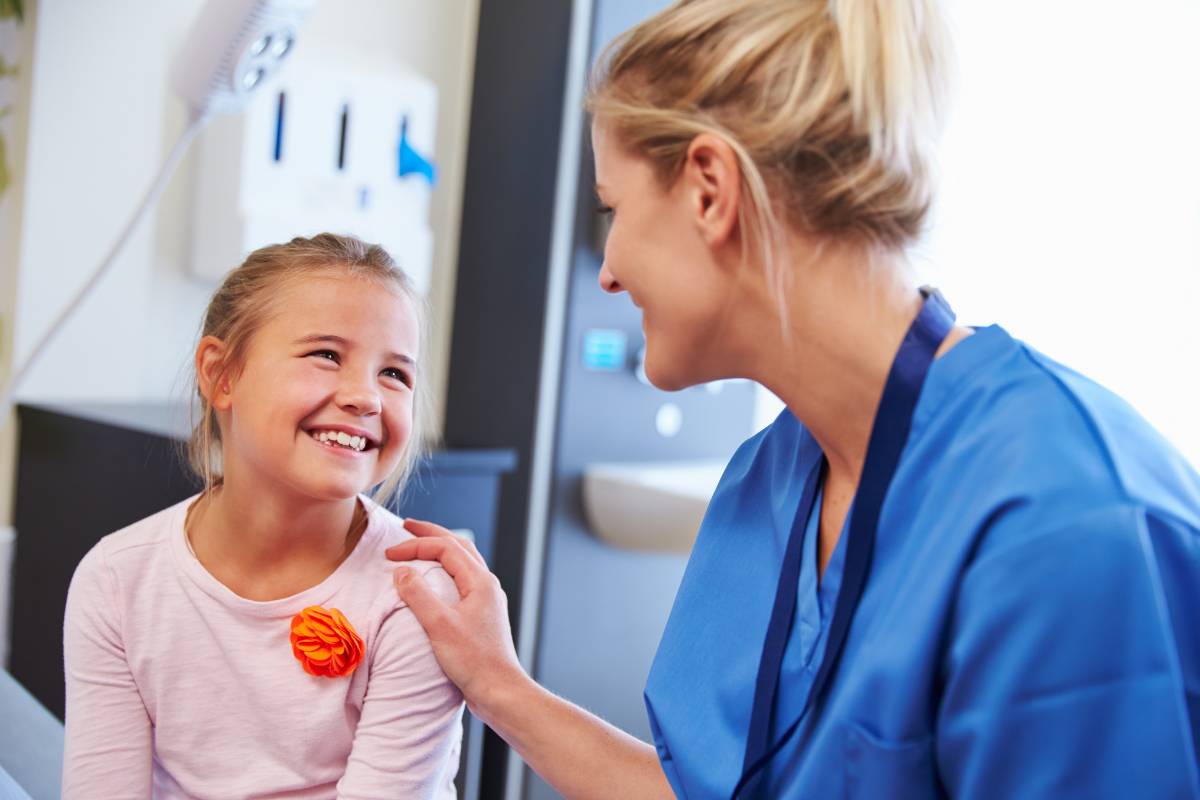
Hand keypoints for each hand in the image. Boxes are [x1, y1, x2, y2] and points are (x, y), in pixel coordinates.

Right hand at [387, 520, 525, 719]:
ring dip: (441, 550)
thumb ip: (418, 595)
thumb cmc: (473, 661)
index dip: (416, 545)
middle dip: (432, 534)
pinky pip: (463, 580)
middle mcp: (487, 585)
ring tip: (420, 546)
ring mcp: (486, 600)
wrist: (499, 691)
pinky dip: (446, 570)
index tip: (389, 554)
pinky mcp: (482, 615)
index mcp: (480, 582)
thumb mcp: (439, 625)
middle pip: (459, 546)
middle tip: (407, 527)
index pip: (446, 547)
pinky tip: (435, 581)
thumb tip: (401, 570)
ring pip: (464, 562)